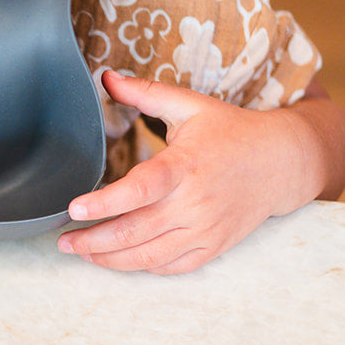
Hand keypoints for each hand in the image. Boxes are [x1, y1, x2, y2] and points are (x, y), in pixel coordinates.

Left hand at [57, 70, 327, 274]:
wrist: (281, 163)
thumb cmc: (231, 133)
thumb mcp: (190, 105)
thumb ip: (145, 93)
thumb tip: (105, 77)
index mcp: (185, 165)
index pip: (140, 189)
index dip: (105, 202)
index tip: (74, 208)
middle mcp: (194, 202)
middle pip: (135, 231)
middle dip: (91, 240)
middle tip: (63, 240)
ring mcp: (204, 229)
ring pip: (148, 256)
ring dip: (109, 259)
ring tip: (82, 253)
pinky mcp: (212, 247)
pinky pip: (170, 267)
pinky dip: (141, 267)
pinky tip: (118, 260)